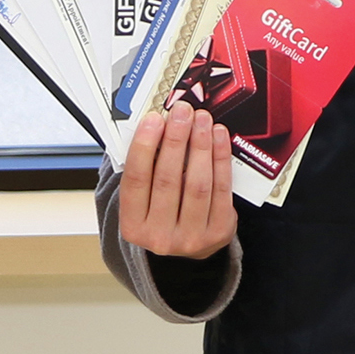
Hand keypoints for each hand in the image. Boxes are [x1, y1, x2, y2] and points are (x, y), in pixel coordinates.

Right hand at [117, 106, 234, 259]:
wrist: (188, 241)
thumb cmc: (161, 211)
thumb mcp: (144, 198)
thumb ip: (145, 167)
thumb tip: (156, 125)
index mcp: (133, 227)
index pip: (135, 181)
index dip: (144, 146)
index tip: (154, 119)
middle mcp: (160, 237)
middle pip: (167, 180)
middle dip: (176, 140)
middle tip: (182, 112)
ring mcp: (191, 238)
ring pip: (197, 184)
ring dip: (200, 145)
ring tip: (202, 120)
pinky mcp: (219, 232)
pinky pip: (221, 188)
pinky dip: (220, 158)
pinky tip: (218, 137)